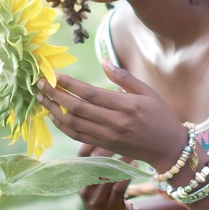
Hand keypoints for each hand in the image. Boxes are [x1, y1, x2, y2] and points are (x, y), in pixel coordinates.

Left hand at [35, 60, 188, 172]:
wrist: (168, 148)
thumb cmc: (161, 116)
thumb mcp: (148, 92)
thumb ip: (124, 77)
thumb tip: (103, 61)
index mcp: (126, 106)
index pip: (90, 94)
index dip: (69, 84)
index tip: (54, 75)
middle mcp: (114, 123)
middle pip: (77, 108)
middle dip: (55, 95)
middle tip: (40, 83)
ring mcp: (107, 137)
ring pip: (73, 123)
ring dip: (53, 110)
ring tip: (40, 97)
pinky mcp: (104, 146)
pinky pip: (77, 136)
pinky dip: (62, 126)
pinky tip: (52, 115)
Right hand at [75, 143, 133, 209]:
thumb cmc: (103, 197)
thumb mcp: (94, 183)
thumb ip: (96, 165)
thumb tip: (104, 137)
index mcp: (79, 181)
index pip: (81, 159)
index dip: (90, 145)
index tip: (103, 132)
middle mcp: (85, 190)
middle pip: (95, 165)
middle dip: (108, 150)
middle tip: (120, 138)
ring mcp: (97, 199)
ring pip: (108, 175)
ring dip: (121, 162)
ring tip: (130, 150)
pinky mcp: (110, 206)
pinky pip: (119, 186)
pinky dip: (127, 174)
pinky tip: (134, 166)